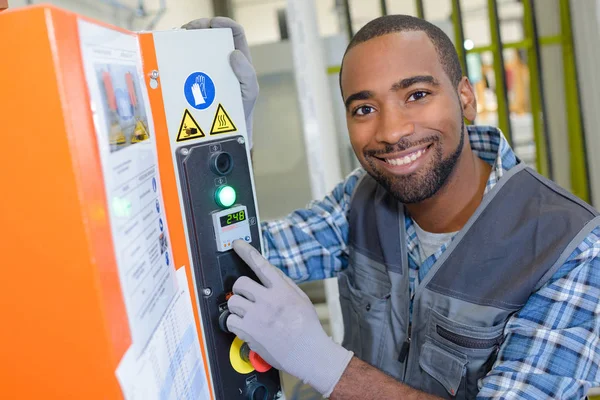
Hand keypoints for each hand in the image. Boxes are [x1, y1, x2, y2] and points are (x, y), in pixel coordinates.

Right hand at [182, 17, 258, 148]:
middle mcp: (222, 59)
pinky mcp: (194, 78)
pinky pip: (185, 62)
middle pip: (211, 35)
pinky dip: (178, 55)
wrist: (227, 130)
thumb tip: (234, 54)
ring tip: (177, 40)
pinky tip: (172, 55)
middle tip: (188, 30)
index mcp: (238, 59)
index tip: (212, 23)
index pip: (234, 32)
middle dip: (199, 27)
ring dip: (186, 39)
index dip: (224, 23)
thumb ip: (247, 74)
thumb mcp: (250, 92)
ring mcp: (207, 68)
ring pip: (196, 46)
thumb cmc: (241, 108)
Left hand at [227, 240, 353, 396]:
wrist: (309, 353)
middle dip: (241, 290)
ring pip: (232, 301)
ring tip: (247, 315)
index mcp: (282, 290)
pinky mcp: (249, 331)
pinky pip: (230, 320)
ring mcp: (257, 315)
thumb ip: (284, 285)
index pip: (261, 265)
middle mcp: (269, 300)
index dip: (246, 252)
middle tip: (246, 298)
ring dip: (237, 307)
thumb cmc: (307, 328)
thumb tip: (269, 274)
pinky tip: (246, 327)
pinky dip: (234, 324)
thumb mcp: (301, 299)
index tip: (237, 245)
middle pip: (240, 283)